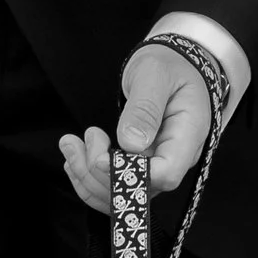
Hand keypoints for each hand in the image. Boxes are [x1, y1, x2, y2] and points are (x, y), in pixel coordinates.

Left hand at [58, 42, 214, 215]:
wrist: (171, 65)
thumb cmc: (166, 65)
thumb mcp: (154, 74)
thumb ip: (144, 108)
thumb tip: (131, 143)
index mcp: (188, 134)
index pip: (166, 173)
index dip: (129, 173)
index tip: (98, 155)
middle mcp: (176, 157)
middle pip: (140, 188)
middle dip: (99, 172)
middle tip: (80, 138)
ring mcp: (158, 164)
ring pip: (123, 192)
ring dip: (88, 175)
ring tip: (69, 144)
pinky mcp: (142, 165)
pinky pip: (115, 185)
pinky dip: (89, 177)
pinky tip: (74, 158)